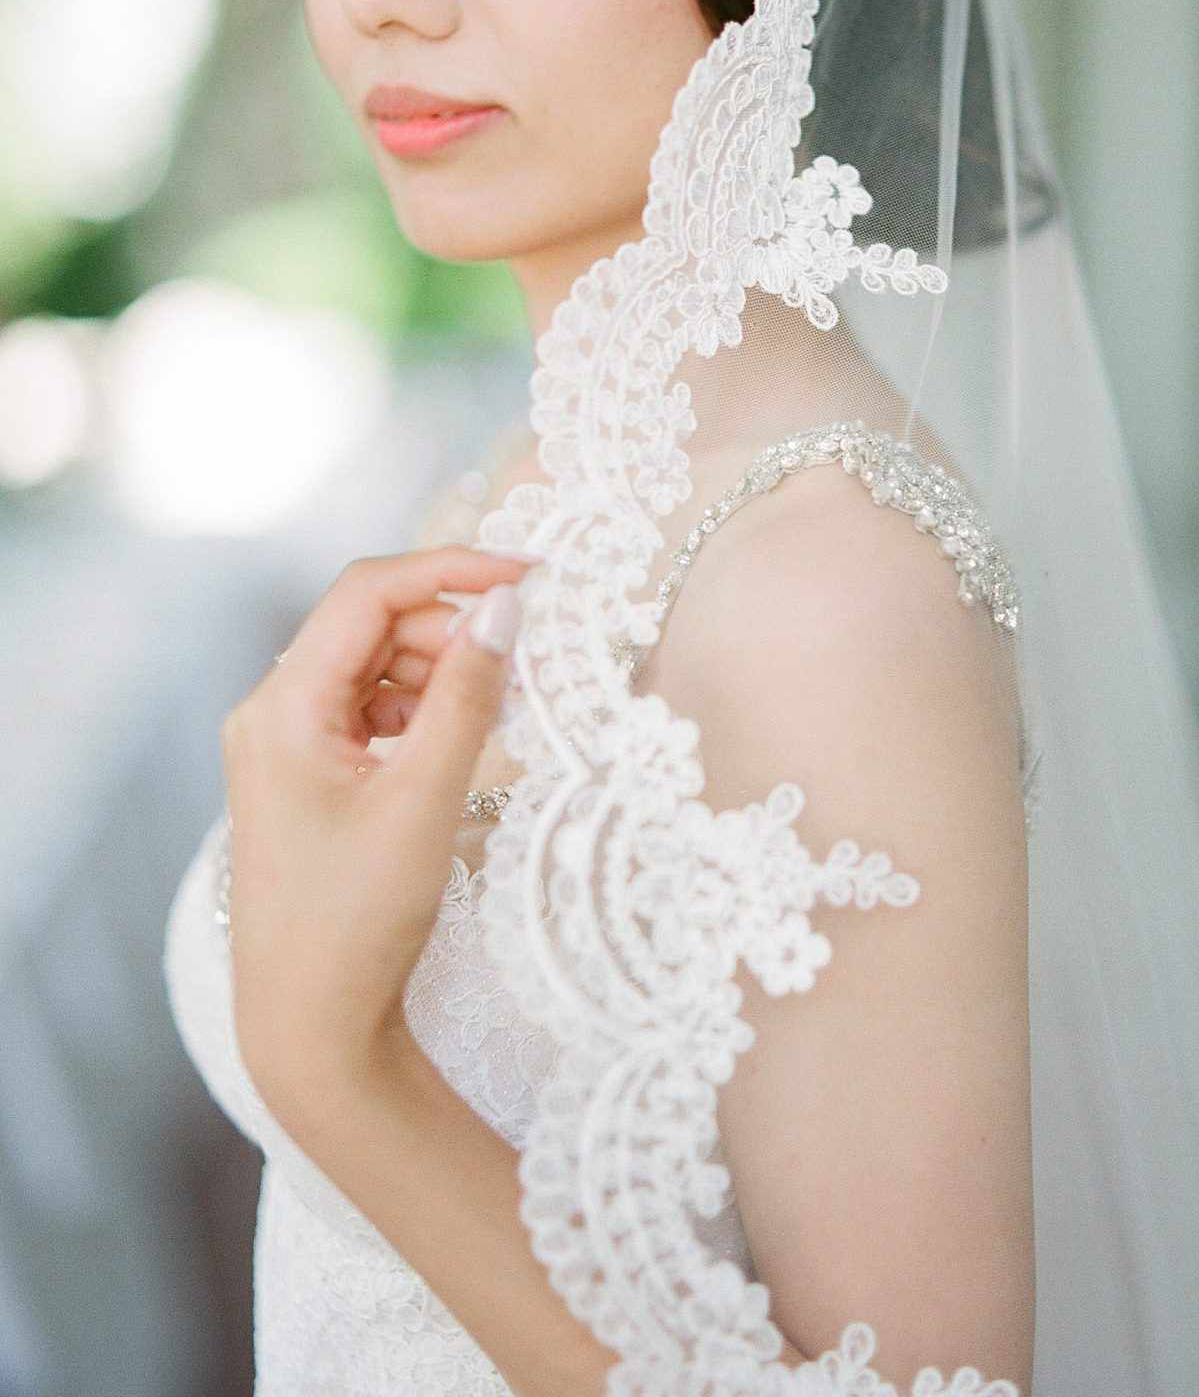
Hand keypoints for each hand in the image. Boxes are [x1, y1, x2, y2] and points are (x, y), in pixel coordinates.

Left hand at [221, 545, 531, 1125]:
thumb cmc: (359, 920)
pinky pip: (368, 710)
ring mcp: (282, 746)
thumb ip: (468, 694)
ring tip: (496, 713)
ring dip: (439, 673)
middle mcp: (269, 713)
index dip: (451, 570)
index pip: (368, 593)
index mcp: (280, 707)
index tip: (528, 578)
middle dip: (450, 633)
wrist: (311, 1029)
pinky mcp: (304, 777)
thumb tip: (505, 606)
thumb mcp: (425, 798)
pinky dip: (420, 711)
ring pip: (374, 666)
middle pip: (371, 626)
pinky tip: (459, 741)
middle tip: (522, 668)